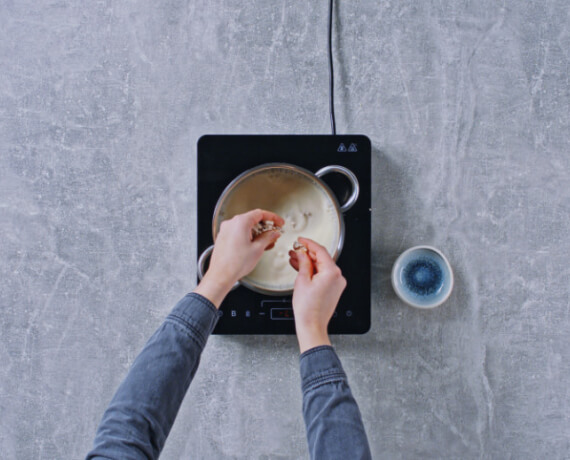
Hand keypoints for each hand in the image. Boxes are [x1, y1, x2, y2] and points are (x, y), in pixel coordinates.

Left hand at [194, 209, 283, 307]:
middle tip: (274, 235)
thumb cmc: (235, 263)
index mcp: (240, 222)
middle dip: (265, 227)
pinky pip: (238, 233)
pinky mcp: (223, 238)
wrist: (221, 275)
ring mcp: (226, 230)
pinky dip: (248, 237)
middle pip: (252, 219)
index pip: (260, 213)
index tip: (279, 223)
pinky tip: (255, 246)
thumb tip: (274, 233)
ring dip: (257, 233)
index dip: (273, 218)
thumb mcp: (258, 249)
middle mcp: (231, 223)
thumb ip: (268, 237)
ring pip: (245, 227)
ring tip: (266, 244)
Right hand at [288, 237, 346, 352]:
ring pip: (321, 267)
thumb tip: (302, 253)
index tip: (301, 240)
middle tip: (295, 250)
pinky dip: (313, 271)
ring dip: (308, 262)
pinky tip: (301, 268)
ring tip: (295, 259)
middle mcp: (337, 276)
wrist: (312, 325)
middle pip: (321, 258)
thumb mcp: (302, 280)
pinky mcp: (333, 289)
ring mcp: (337, 283)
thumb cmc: (308, 308)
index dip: (309, 243)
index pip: (320, 251)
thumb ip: (303, 263)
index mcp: (332, 272)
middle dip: (307, 254)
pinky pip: (323, 275)